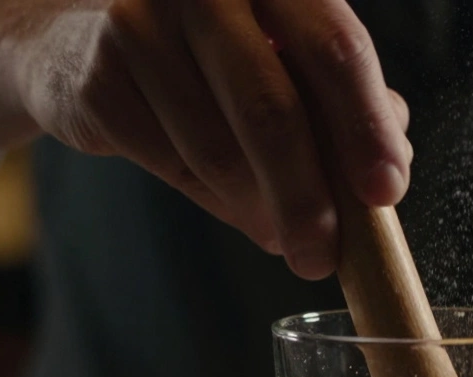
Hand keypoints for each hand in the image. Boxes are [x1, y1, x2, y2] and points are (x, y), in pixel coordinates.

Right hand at [15, 0, 410, 278]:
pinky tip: (228, 203)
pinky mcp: (99, 78)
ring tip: (278, 232)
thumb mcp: (284, 58)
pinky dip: (211, 200)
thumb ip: (343, 101)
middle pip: (273, 108)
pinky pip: (172, 164)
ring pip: (219, 151)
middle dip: (307, 197)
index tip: (386, 193)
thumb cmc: (212, 57)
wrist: (82, 44)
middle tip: (323, 257)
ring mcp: (143, 24)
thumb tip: (390, 164)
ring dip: (257, 209)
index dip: (365, 127)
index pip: (336, 48)